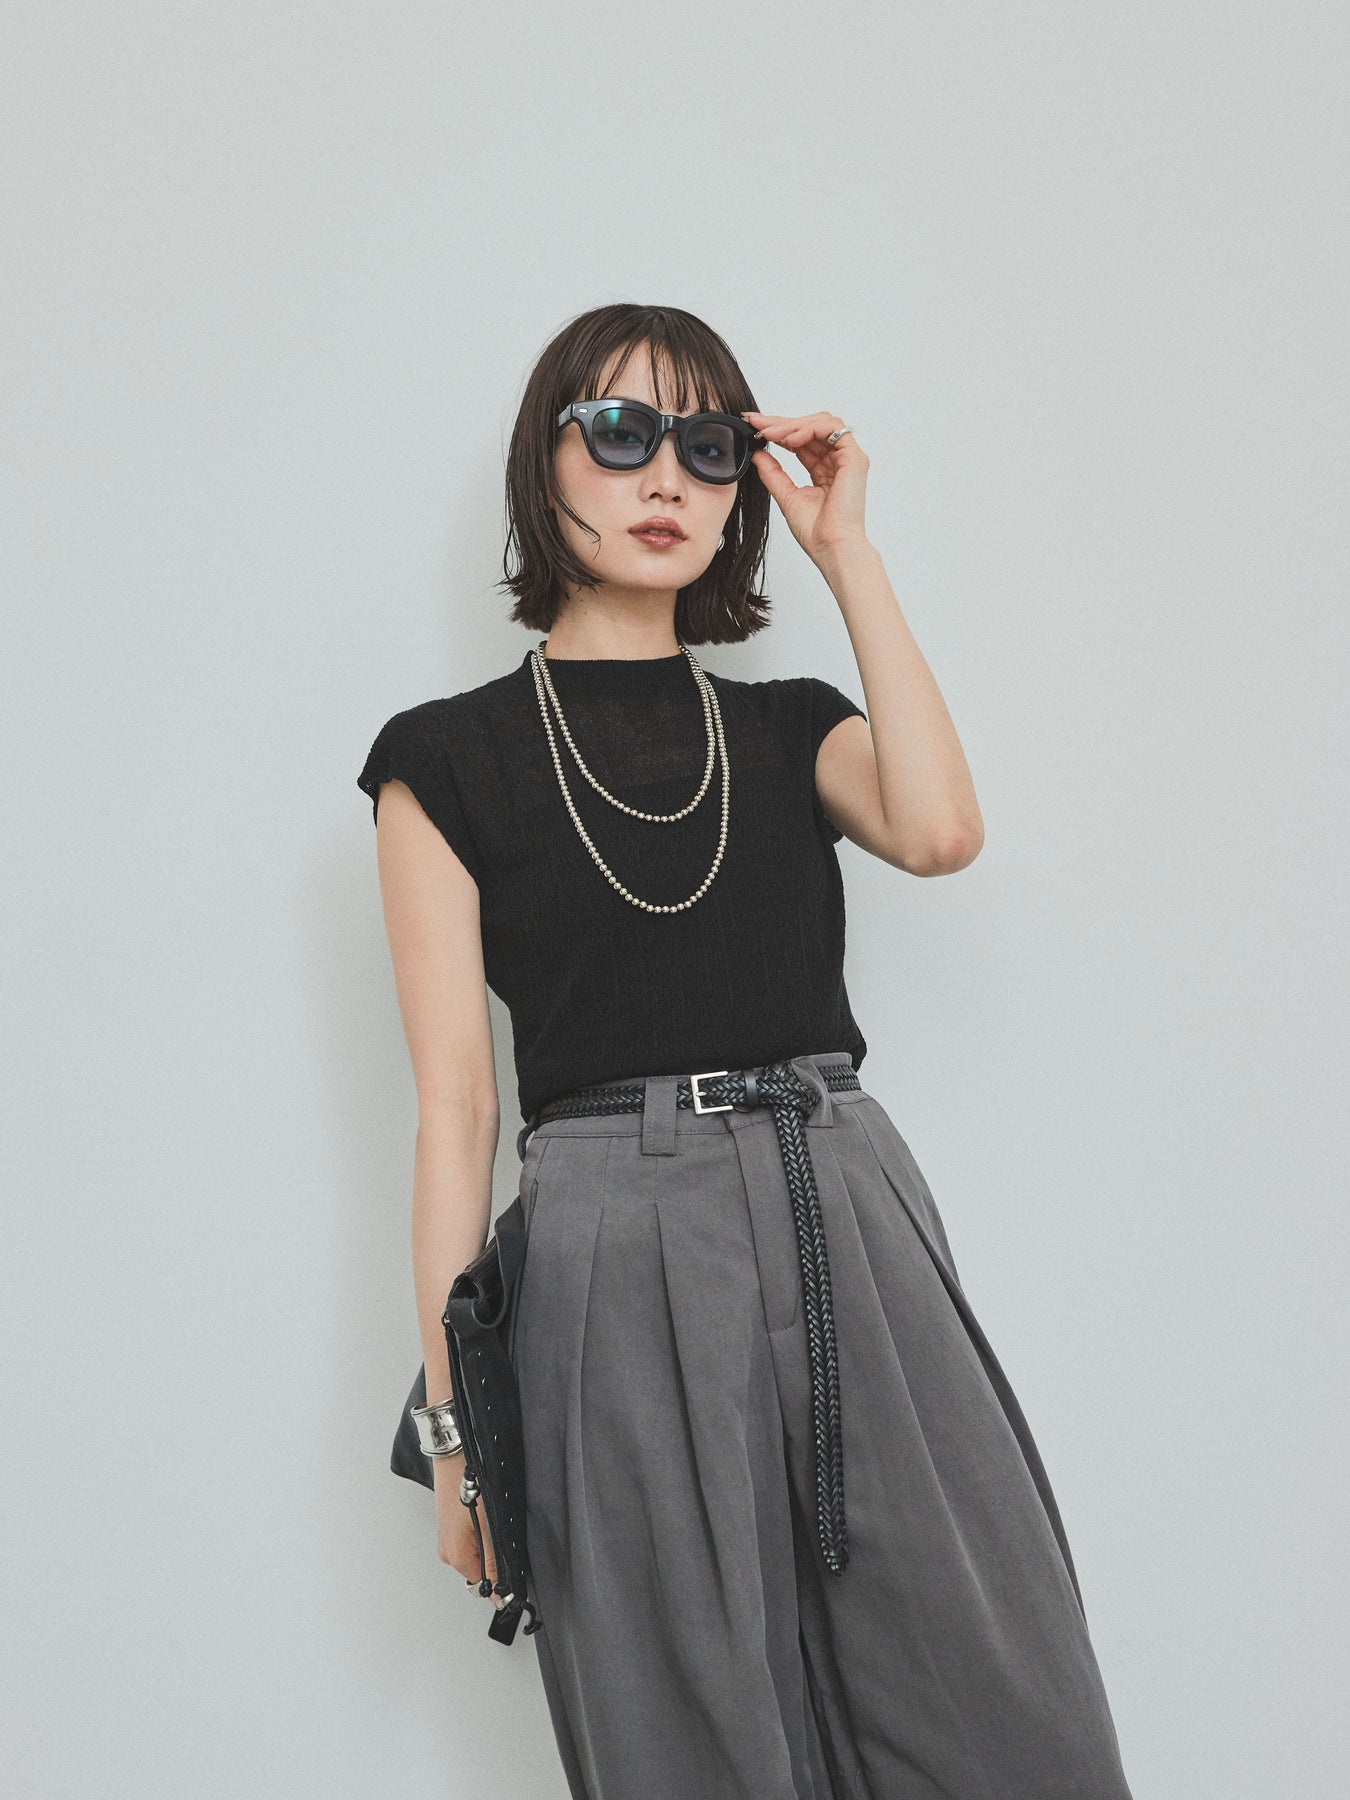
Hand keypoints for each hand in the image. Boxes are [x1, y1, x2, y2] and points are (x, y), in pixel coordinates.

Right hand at [433, 1451, 505, 1608]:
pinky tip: (483, 1516)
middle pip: (479, 1572)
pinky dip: (479, 1534)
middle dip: (494, 1560)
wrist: (455, 1459)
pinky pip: (469, 1541)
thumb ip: (494, 1565)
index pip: (484, 1586)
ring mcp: (447, 1540)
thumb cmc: (470, 1488)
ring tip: (491, 1521)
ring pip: (475, 1556)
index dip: (502, 1581)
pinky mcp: (449, 1528)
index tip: (514, 1570)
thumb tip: (500, 1595)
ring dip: (486, 1545)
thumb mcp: (489, 1530)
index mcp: (457, 1558)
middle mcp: (448, 1553)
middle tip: (501, 1534)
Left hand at [742, 409, 869, 565]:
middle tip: (757, 424)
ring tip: (771, 435)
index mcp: (822, 471)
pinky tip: (790, 439)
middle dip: (781, 423)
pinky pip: (833, 429)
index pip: (800, 441)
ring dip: (793, 425)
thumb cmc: (816, 532)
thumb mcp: (786, 496)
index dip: (778, 431)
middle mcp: (836, 461)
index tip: (754, 427)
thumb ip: (773, 473)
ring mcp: (847, 458)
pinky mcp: (855, 458)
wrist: (830, 547)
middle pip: (810, 427)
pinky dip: (809, 429)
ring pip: (821, 423)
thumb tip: (757, 453)